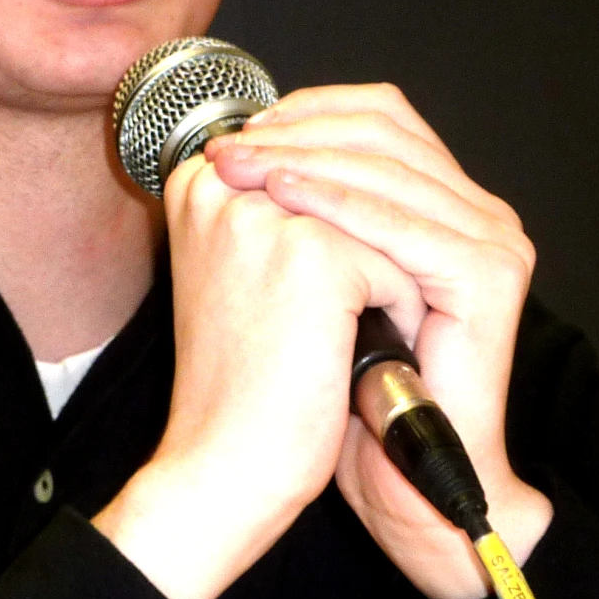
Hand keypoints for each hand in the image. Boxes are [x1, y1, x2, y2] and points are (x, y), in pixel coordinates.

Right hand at [93, 151, 421, 598]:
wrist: (226, 463)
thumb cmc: (237, 381)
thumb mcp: (244, 269)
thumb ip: (279, 208)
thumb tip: (353, 170)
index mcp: (197, 179)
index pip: (312, 136)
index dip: (356, 192)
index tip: (346, 265)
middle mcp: (223, 180)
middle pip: (354, 169)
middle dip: (379, 232)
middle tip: (365, 305)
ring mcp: (267, 212)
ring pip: (380, 220)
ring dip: (392, 274)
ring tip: (377, 326)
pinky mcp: (314, 253)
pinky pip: (397, 266)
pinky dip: (400, 314)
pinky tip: (368, 354)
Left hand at [201, 85, 550, 598]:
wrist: (401, 480)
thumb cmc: (351, 394)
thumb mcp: (317, 278)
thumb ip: (305, 211)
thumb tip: (234, 147)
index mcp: (448, 203)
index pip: (379, 116)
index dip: (306, 111)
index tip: (236, 130)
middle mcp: (480, 212)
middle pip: (386, 129)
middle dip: (297, 128)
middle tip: (228, 144)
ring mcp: (493, 241)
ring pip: (388, 168)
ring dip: (305, 157)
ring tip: (241, 163)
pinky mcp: (489, 277)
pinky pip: (401, 224)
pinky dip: (338, 204)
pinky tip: (284, 197)